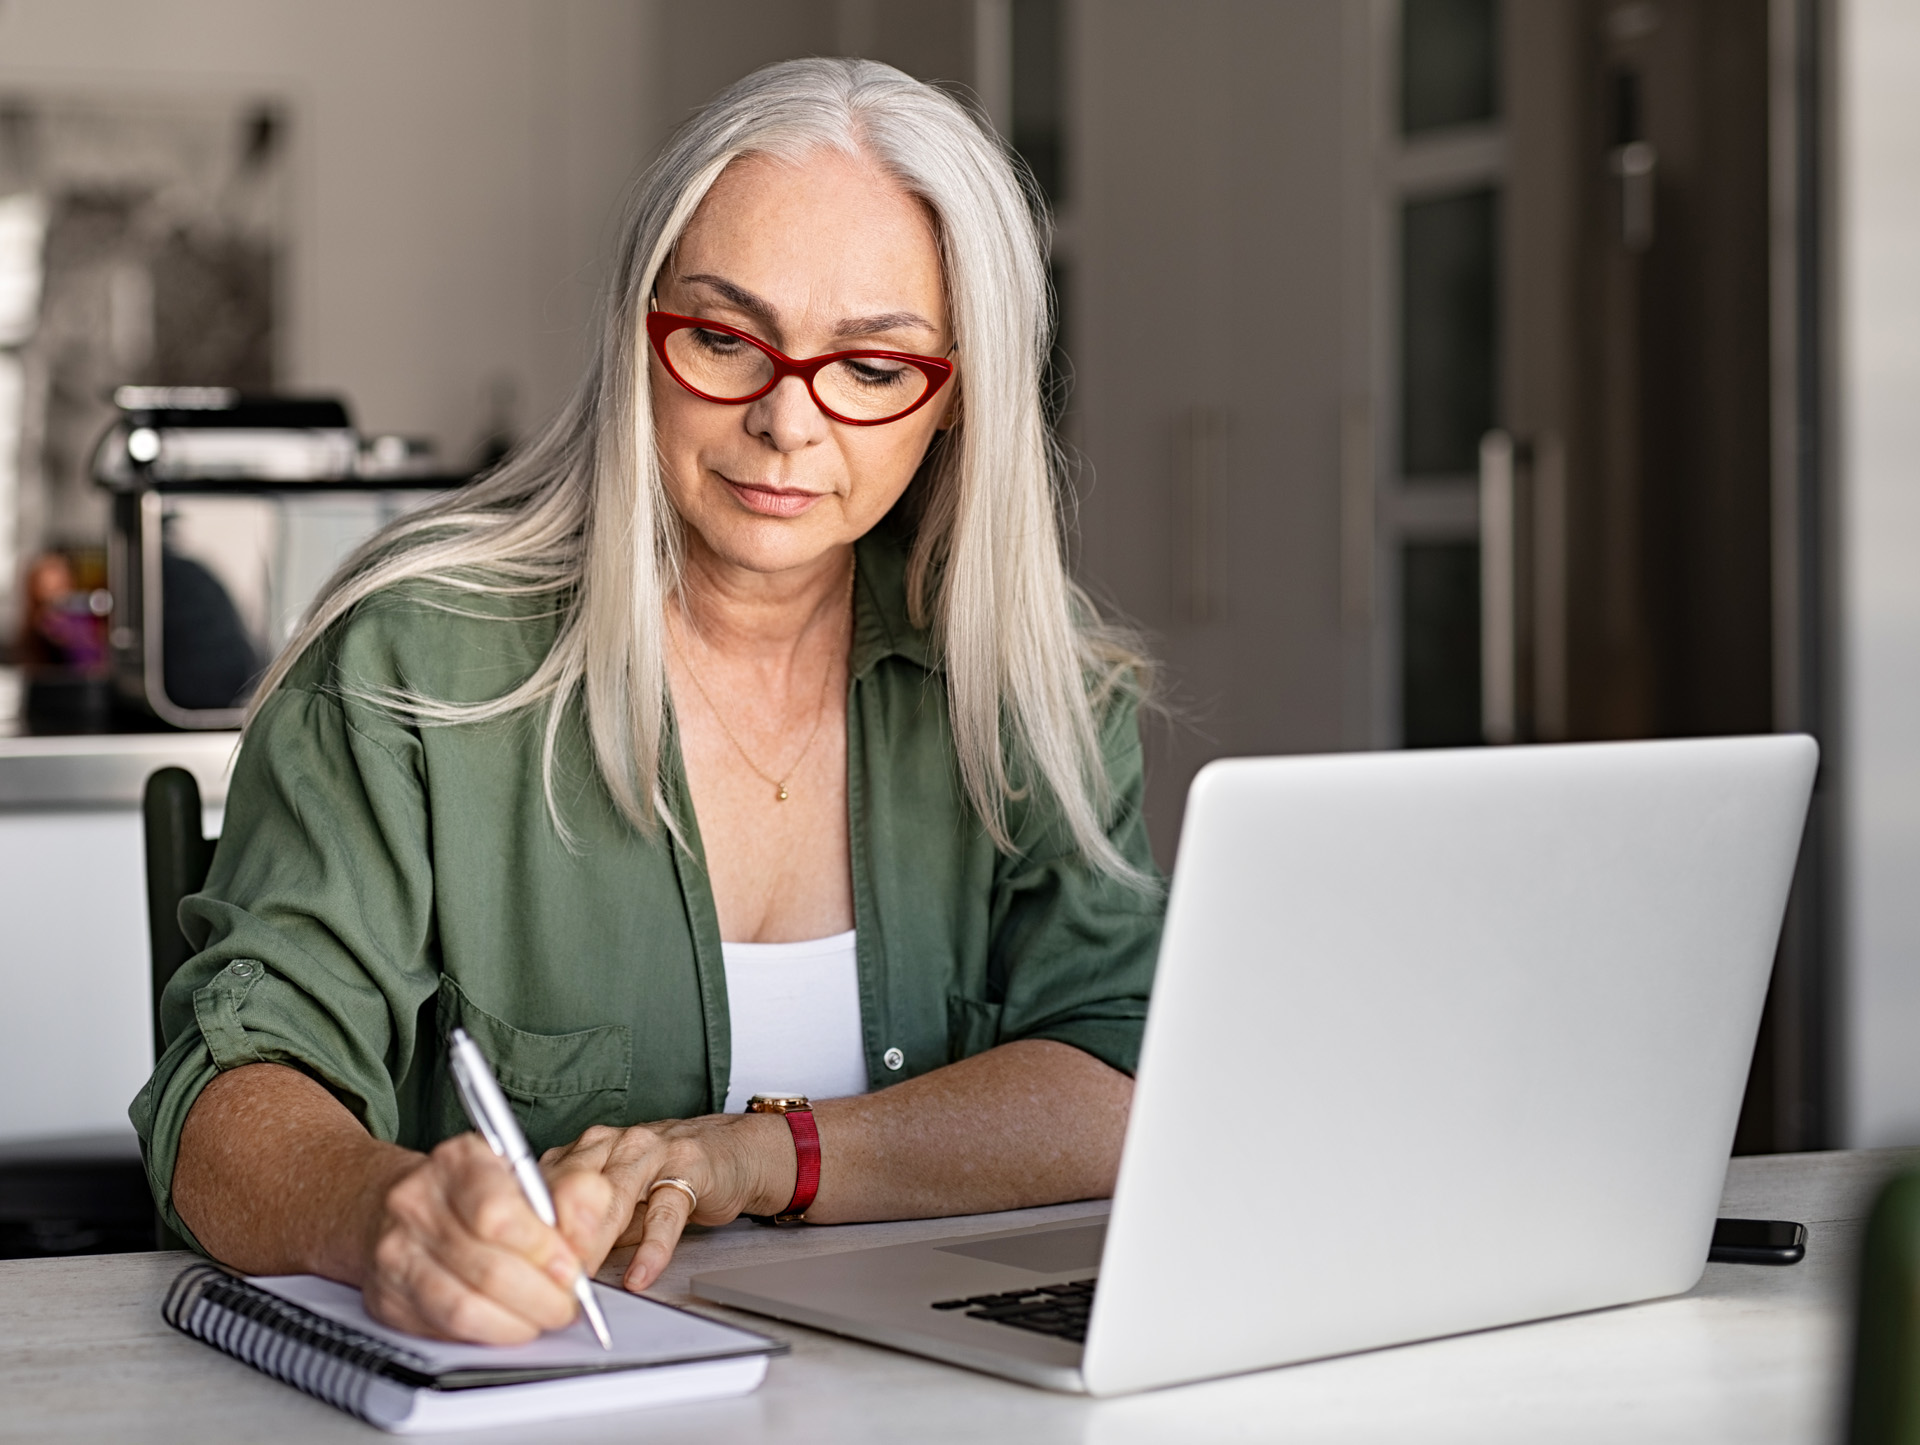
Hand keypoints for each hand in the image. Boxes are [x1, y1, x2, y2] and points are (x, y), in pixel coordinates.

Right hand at [358, 1132, 614, 1343]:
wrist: (401, 1205)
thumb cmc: (476, 1191)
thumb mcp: (529, 1175)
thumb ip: (572, 1195)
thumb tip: (588, 1233)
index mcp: (458, 1161)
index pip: (497, 1213)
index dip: (542, 1250)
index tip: (572, 1268)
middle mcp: (417, 1203)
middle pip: (486, 1268)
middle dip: (541, 1296)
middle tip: (567, 1303)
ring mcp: (396, 1252)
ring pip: (463, 1307)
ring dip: (517, 1322)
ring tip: (543, 1316)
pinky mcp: (388, 1297)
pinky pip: (444, 1330)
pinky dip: (487, 1335)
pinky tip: (510, 1324)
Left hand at [541, 1112, 793, 1290]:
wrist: (730, 1151)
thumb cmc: (666, 1178)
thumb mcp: (615, 1203)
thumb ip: (581, 1228)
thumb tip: (543, 1272)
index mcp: (585, 1150)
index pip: (544, 1186)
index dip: (529, 1228)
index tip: (518, 1267)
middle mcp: (614, 1143)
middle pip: (572, 1187)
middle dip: (556, 1237)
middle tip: (545, 1279)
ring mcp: (652, 1151)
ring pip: (613, 1195)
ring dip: (595, 1240)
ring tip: (583, 1278)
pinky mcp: (690, 1168)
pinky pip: (666, 1211)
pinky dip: (652, 1248)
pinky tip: (641, 1273)